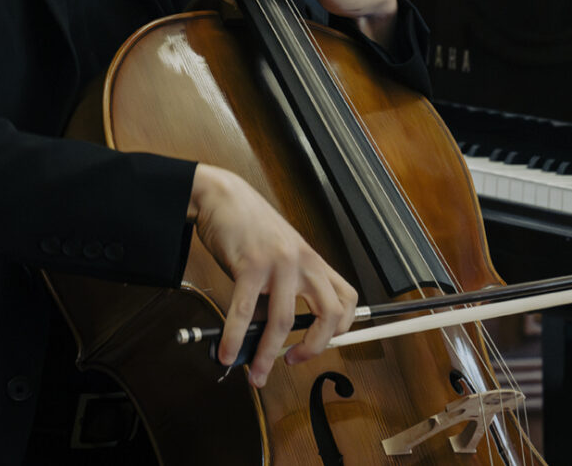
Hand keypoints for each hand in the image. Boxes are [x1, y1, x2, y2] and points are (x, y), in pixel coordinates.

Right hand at [187, 164, 357, 386]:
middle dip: (313, 348)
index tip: (323, 345)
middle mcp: (304, 262)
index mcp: (313, 261)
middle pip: (329, 314)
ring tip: (256, 373)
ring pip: (283, 321)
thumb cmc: (250, 228)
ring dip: (267, 355)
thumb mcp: (276, 258)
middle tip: (294, 362)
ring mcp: (280, 263)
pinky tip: (228, 352)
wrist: (223, 197)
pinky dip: (235, 338)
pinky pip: (246, 312)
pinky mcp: (251, 265)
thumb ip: (277, 293)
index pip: (348, 298)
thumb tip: (266, 336)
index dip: (343, 328)